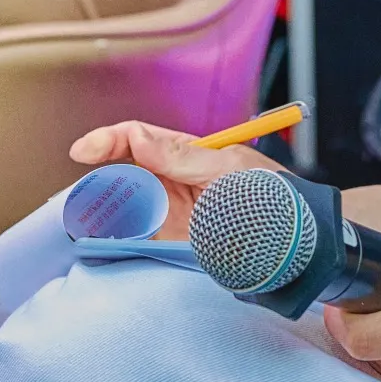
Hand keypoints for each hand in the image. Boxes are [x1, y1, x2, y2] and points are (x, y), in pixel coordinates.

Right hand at [69, 121, 280, 240]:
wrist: (299, 243)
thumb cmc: (271, 195)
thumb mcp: (228, 168)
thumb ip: (182, 156)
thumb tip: (137, 138)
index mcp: (182, 153)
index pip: (135, 139)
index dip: (106, 141)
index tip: (83, 151)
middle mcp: (169, 180)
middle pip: (121, 174)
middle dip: (97, 181)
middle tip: (81, 196)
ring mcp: (169, 213)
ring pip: (123, 207)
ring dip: (101, 212)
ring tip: (83, 220)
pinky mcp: (171, 243)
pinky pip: (135, 238)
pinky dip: (116, 239)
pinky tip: (103, 241)